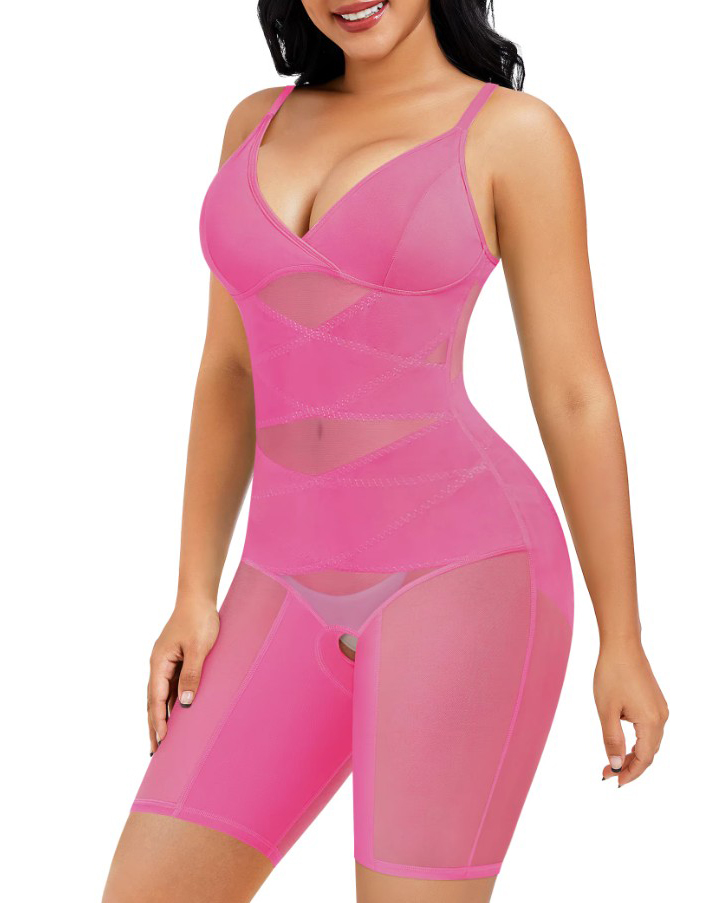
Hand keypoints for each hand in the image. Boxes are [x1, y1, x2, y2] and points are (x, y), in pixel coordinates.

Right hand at [147, 597, 219, 754]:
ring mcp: (166, 662)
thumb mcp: (198, 649)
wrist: (199, 598)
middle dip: (154, 725)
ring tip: (163, 739)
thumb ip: (191, 676)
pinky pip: (171, 686)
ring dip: (162, 716)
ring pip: (161, 695)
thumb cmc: (199, 620)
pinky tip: (176, 714)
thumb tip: (184, 705)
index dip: (158, 721)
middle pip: (153, 701)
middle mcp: (158, 664)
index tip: (161, 741)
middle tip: (155, 752)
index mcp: (159, 662)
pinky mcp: (176, 659)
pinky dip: (171, 702)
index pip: (155, 698)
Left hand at [593, 639, 668, 785]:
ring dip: (632, 754)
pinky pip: (648, 729)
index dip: (629, 773)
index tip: (612, 781)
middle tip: (606, 772)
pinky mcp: (654, 701)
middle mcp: (661, 717)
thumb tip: (614, 763)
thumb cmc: (612, 674)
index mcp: (651, 722)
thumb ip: (612, 739)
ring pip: (649, 741)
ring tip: (611, 760)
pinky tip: (621, 741)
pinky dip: (636, 740)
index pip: (643, 759)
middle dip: (628, 766)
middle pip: (648, 753)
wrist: (622, 645)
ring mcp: (660, 708)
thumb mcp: (607, 710)